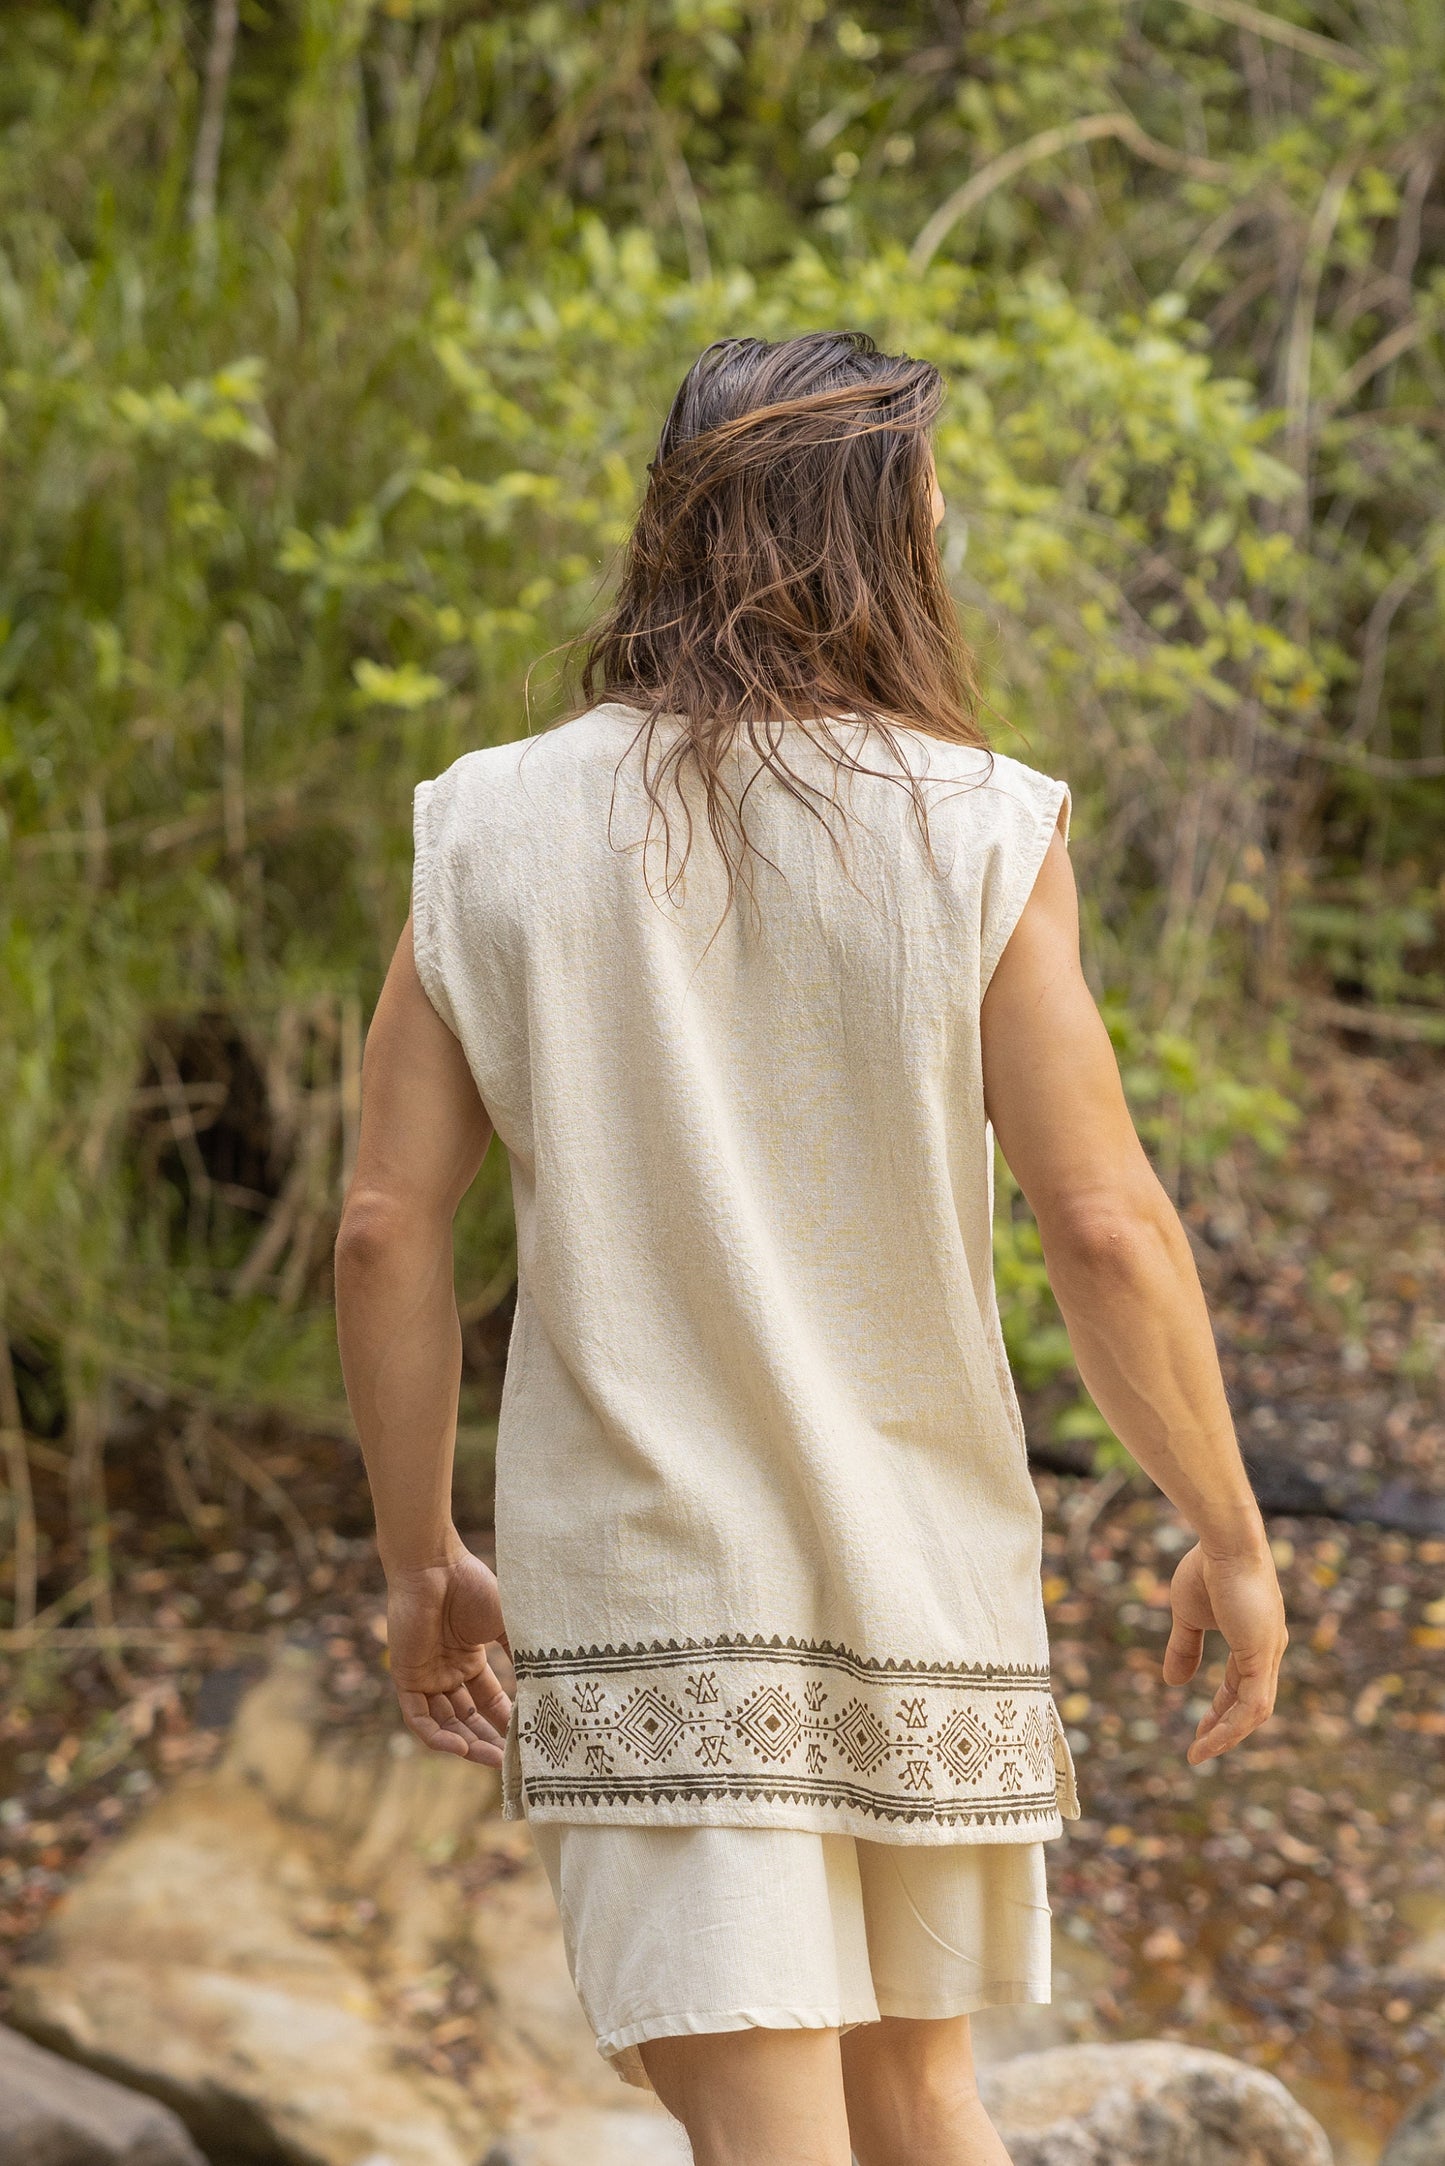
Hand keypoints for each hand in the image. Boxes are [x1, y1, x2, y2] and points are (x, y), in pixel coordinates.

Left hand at [385, 1546, 511, 1765]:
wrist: (435, 1567)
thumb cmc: (471, 1586)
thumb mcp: (505, 1623)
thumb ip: (520, 1653)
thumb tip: (548, 1684)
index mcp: (469, 1659)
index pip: (488, 1701)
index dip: (505, 1722)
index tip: (526, 1740)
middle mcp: (447, 1672)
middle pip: (467, 1718)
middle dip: (487, 1740)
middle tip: (508, 1761)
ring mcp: (427, 1676)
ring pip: (444, 1723)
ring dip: (465, 1744)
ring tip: (491, 1758)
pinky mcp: (406, 1677)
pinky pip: (418, 1718)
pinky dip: (436, 1736)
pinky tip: (460, 1746)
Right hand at [1162, 1540, 1287, 1764]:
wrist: (1225, 1542)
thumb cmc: (1207, 1568)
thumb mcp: (1188, 1615)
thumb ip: (1184, 1649)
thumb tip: (1173, 1683)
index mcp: (1256, 1639)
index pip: (1242, 1685)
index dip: (1221, 1708)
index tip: (1201, 1727)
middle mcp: (1269, 1649)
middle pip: (1252, 1704)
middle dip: (1225, 1728)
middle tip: (1200, 1747)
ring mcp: (1269, 1654)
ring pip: (1255, 1712)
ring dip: (1228, 1736)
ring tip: (1201, 1752)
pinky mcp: (1263, 1657)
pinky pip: (1253, 1705)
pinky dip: (1233, 1726)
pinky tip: (1212, 1739)